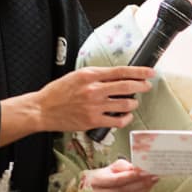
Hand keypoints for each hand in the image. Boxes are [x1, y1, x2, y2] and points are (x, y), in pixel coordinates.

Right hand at [40, 66, 154, 132]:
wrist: (42, 110)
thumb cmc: (57, 93)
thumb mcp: (76, 76)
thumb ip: (95, 76)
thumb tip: (115, 77)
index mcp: (89, 75)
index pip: (120, 71)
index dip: (139, 71)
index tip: (149, 72)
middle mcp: (93, 89)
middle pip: (127, 86)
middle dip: (141, 86)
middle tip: (146, 86)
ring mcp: (94, 106)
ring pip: (125, 104)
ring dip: (133, 103)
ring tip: (133, 103)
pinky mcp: (93, 120)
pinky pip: (117, 120)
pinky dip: (125, 118)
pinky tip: (126, 116)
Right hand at [82, 160, 158, 191]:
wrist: (105, 190)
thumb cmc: (111, 175)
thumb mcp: (115, 167)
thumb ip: (124, 166)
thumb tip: (136, 168)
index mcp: (96, 181)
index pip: (116, 180)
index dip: (132, 176)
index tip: (145, 172)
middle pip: (124, 190)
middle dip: (141, 183)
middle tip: (152, 177)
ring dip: (143, 190)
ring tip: (152, 182)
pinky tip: (145, 190)